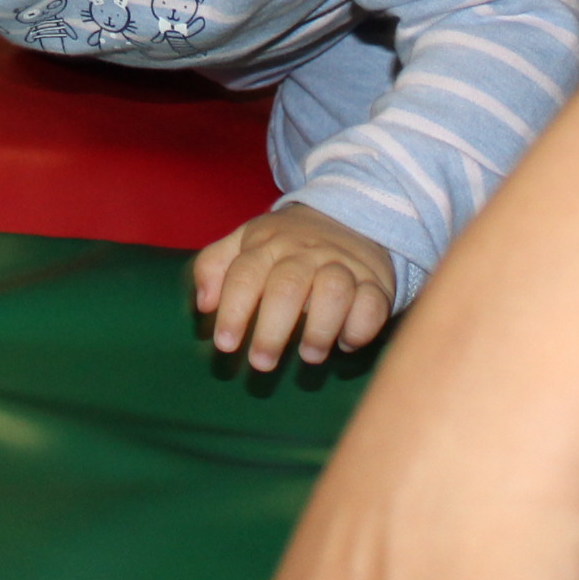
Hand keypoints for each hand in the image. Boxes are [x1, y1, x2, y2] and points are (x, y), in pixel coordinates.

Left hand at [195, 203, 396, 371]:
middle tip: (261, 363)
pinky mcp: (375, 282)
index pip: (246, 274)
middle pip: (288, 286)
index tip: (225, 345)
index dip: (233, 310)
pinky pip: (372, 303)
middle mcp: (306, 253)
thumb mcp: (245, 242)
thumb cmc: (286, 244)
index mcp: (269, 244)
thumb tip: (203, 303)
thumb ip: (215, 266)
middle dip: (272, 329)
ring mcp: (343, 265)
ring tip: (309, 356)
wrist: (350, 216)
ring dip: (319, 328)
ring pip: (334, 291)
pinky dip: (360, 326)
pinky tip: (346, 343)